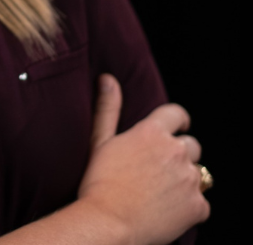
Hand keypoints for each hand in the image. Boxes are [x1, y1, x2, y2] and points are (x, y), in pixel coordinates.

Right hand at [78, 74, 209, 244]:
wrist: (109, 222)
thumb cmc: (99, 181)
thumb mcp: (99, 140)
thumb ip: (108, 108)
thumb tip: (108, 79)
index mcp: (152, 132)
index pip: (177, 114)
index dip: (178, 121)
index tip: (175, 128)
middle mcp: (176, 151)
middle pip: (191, 145)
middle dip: (180, 154)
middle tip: (160, 169)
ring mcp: (189, 179)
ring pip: (198, 173)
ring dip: (186, 179)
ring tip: (163, 191)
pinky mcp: (198, 206)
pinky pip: (201, 202)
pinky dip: (189, 206)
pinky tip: (168, 211)